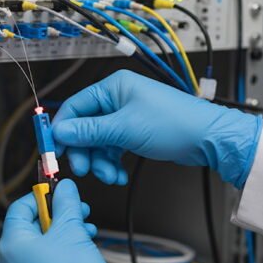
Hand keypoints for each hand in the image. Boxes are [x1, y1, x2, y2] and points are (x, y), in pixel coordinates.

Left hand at [0, 179, 127, 262]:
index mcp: (11, 245)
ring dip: (63, 234)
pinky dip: (60, 253)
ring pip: (39, 246)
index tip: (57, 192)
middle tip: (77, 211)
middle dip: (57, 216)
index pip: (19, 208)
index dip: (40, 196)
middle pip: (30, 227)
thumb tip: (64, 189)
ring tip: (85, 232)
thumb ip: (66, 203)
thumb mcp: (72, 230)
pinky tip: (80, 250)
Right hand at [52, 70, 262, 188]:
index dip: (62, 130)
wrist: (208, 139)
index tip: (54, 151)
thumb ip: (89, 132)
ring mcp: (126, 117)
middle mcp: (117, 99)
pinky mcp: (133, 133)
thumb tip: (61, 132)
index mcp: (113, 88)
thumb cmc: (176, 123)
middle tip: (83, 169)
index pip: (75, 107)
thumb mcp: (124, 129)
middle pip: (84, 128)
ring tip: (109, 175)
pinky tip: (118, 174)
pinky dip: (112, 163)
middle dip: (83, 151)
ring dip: (100, 162)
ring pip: (98, 142)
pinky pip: (112, 149)